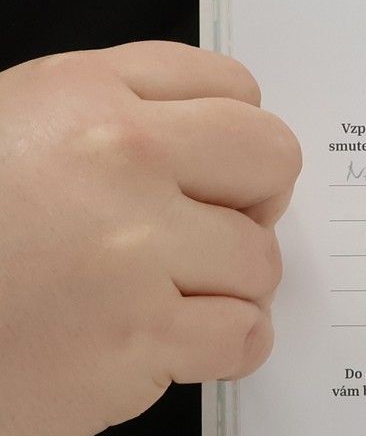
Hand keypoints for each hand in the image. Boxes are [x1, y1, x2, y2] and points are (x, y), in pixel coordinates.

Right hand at [0, 41, 300, 435]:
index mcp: (81, 95)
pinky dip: (219, 347)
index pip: (230, 87)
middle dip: (252, 201)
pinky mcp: (136, 342)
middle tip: (205, 235)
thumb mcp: (2, 134)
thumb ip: (100, 125)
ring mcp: (131, 253)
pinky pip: (242, 336)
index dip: (228, 138)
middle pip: (270, 159)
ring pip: (260, 259)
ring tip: (157, 299)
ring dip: (224, 286)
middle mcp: (117, 160)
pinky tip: (167, 346)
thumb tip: (200, 145)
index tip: (210, 173)